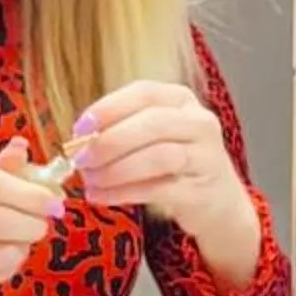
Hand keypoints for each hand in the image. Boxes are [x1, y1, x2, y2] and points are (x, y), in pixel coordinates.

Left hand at [74, 80, 258, 277]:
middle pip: (153, 123)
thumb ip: (120, 129)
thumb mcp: (153, 136)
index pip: (144, 93)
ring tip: (90, 181)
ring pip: (158, 157)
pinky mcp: (202, 191)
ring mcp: (206, 157)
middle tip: (81, 159)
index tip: (80, 127)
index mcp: (182, 100)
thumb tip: (79, 138)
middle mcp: (200, 123)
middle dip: (110, 141)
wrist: (217, 201)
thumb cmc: (174, 163)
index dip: (109, 108)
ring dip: (116, 170)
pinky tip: (101, 196)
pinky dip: (123, 193)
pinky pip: (159, 189)